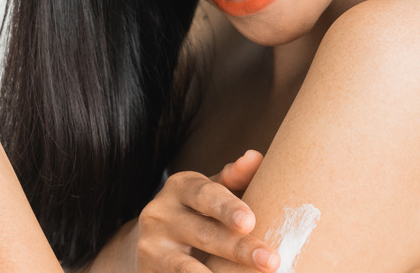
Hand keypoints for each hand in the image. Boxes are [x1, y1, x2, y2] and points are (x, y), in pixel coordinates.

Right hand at [135, 150, 279, 271]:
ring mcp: (151, 245)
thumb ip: (234, 177)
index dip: (227, 208)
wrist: (152, 242)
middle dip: (239, 249)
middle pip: (204, 233)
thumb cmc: (196, 211)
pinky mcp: (148, 270)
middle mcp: (160, 213)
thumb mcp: (211, 191)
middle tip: (271, 262)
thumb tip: (255, 158)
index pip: (205, 195)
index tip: (249, 222)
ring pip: (186, 266)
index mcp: (180, 187)